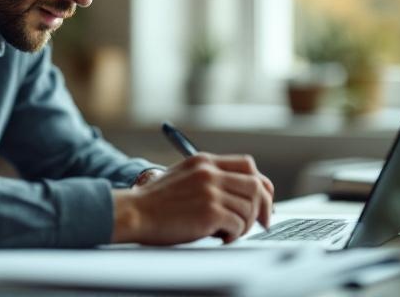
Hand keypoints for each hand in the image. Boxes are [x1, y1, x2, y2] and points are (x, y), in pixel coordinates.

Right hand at [112, 153, 273, 244]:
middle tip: (262, 222)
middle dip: (264, 207)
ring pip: (249, 208)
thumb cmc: (155, 201)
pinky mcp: (209, 212)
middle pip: (256, 186)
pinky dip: (234, 235)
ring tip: (229, 232)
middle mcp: (210, 173)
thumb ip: (209, 178)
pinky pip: (238, 225)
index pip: (248, 165)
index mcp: (204, 161)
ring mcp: (210, 191)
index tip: (264, 199)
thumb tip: (241, 194)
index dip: (261, 184)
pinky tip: (221, 237)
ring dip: (244, 225)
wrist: (134, 212)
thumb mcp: (183, 176)